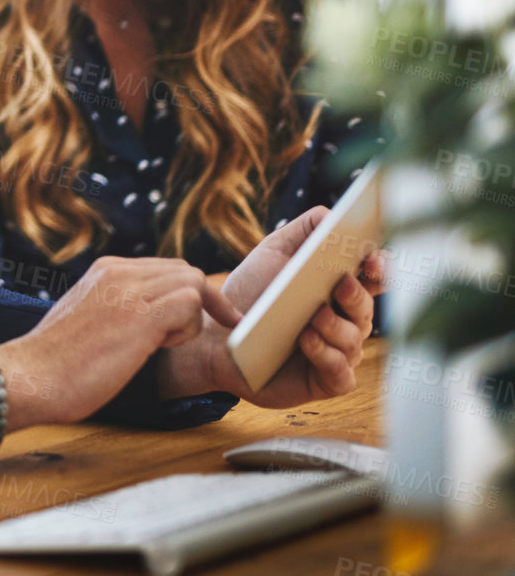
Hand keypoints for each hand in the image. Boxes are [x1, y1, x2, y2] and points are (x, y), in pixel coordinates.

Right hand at [0, 257, 242, 430]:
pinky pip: (191, 305)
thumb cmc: (53, 363)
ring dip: (192, 318)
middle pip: (185, 271)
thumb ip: (111, 308)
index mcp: (104, 271)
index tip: (198, 319)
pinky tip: (161, 348)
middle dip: (204, 302)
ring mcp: (129, 291)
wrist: (30, 376)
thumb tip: (137, 323)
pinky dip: (189, 329)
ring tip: (164, 345)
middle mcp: (118, 272)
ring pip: (193, 284)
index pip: (164, 268)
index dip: (185, 294)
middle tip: (215, 331)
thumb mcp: (83, 319)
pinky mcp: (140, 316)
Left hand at [161, 207, 387, 406]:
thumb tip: (334, 215)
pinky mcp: (324, 381)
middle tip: (339, 283)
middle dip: (356, 295)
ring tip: (312, 316)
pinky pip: (340, 373)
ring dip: (335, 326)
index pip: (375, 279)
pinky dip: (327, 356)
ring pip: (353, 340)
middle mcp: (345, 321)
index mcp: (339, 290)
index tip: (372, 259)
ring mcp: (338, 352)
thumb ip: (305, 230)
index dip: (381, 269)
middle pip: (366, 308)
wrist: (215, 335)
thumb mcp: (274, 253)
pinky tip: (307, 340)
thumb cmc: (250, 293)